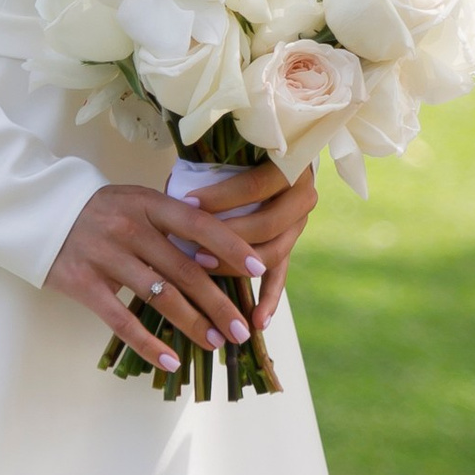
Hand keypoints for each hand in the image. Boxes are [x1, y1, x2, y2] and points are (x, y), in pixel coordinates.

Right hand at [47, 180, 266, 372]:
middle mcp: (128, 227)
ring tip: (216, 342)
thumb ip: (170, 222)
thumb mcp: (136, 202)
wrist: (41, 213)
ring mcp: (105, 256)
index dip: (230, 247)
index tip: (258, 270)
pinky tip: (170, 359)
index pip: (198, 225)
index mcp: (147, 203)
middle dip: (218, 302)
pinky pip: (121, 320)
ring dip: (193, 323)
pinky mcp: (84, 284)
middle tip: (241, 328)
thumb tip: (216, 254)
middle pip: (184, 270)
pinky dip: (148, 343)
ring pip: (159, 297)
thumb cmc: (101, 211)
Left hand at [185, 159, 317, 327]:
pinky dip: (270, 300)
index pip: (255, 185)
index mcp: (289, 165)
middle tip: (193, 248)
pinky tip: (257, 321)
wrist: (268, 158)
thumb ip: (211, 169)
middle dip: (227, 239)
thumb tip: (173, 194)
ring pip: (273, 252)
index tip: (186, 205)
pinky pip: (281, 276)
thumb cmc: (234, 153)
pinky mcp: (290, 246)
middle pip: (267, 224)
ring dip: (237, 266)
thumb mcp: (227, 154)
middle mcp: (302, 195)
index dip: (221, 197)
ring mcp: (298, 224)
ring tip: (206, 273)